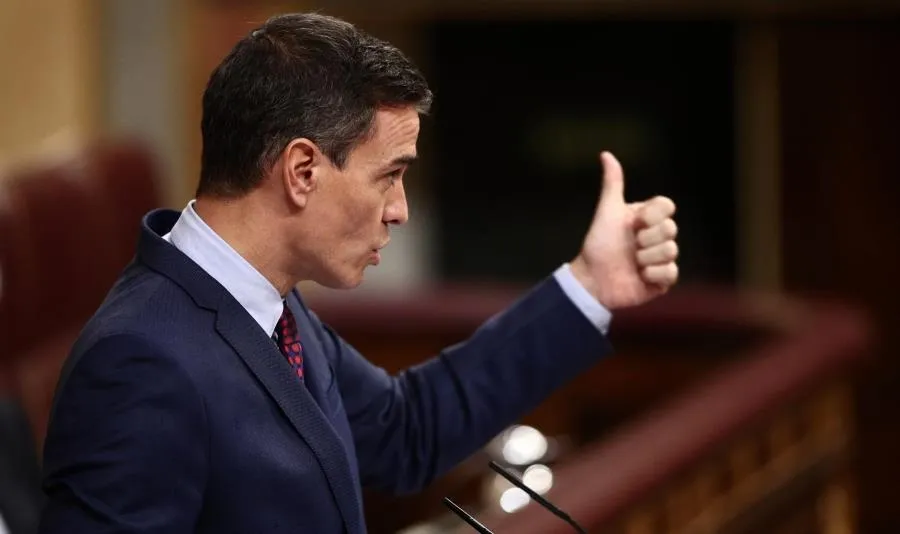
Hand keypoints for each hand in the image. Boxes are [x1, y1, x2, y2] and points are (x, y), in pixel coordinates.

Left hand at [569, 152, 678, 309]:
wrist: (592, 279)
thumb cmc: (598, 243)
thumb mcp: (607, 211)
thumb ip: (613, 184)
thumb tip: (606, 154)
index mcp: (647, 218)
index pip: (667, 206)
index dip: (653, 215)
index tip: (635, 222)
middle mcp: (657, 236)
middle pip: (671, 229)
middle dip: (646, 238)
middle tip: (631, 245)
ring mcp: (661, 258)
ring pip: (671, 251)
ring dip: (647, 257)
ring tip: (632, 262)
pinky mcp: (662, 279)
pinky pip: (671, 272)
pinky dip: (653, 274)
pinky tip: (639, 276)